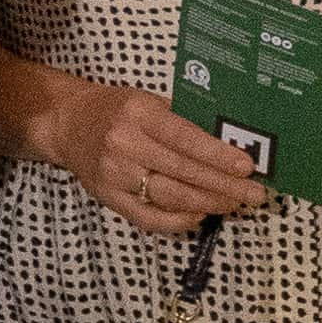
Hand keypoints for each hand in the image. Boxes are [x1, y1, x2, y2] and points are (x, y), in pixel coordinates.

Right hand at [49, 74, 263, 237]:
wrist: (67, 123)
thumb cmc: (117, 109)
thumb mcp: (148, 101)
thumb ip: (183, 120)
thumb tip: (231, 144)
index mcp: (138, 113)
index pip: (184, 137)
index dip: (217, 154)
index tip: (247, 166)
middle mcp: (125, 145)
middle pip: (182, 171)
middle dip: (223, 185)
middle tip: (254, 194)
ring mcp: (114, 175)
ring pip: (169, 196)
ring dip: (207, 203)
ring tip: (234, 203)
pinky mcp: (108, 199)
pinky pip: (148, 218)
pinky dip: (178, 220)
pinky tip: (200, 215)